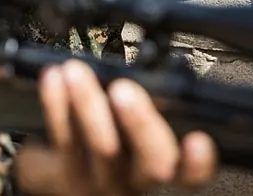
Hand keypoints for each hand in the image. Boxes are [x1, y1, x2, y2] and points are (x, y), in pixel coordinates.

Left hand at [15, 60, 217, 195]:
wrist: (64, 175)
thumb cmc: (113, 139)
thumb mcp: (138, 126)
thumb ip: (152, 106)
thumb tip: (153, 73)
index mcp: (162, 166)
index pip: (189, 173)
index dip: (198, 163)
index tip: (197, 140)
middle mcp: (136, 180)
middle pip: (151, 163)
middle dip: (140, 123)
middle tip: (124, 91)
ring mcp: (102, 180)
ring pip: (101, 146)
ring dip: (88, 102)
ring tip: (76, 72)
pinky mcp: (66, 174)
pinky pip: (64, 137)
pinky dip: (57, 102)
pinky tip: (54, 77)